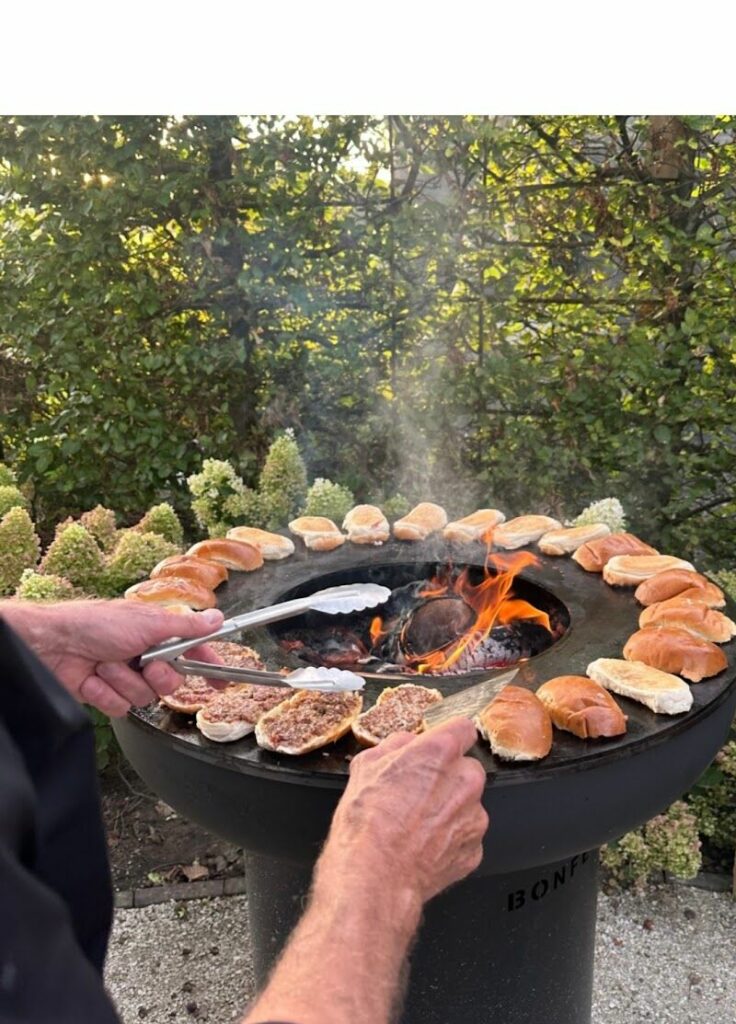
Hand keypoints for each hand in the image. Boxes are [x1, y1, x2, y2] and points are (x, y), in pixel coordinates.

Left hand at [4, 599, 224, 716]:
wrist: (54, 645)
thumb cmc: (97, 623)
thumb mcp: (148, 623)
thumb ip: (186, 626)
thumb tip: (217, 619)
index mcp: (158, 635)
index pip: (193, 651)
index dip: (208, 665)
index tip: (221, 680)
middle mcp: (144, 656)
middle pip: (171, 682)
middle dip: (156, 676)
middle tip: (144, 663)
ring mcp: (125, 676)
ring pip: (144, 697)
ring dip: (124, 681)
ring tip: (106, 664)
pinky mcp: (106, 694)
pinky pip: (121, 708)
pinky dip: (106, 694)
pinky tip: (93, 679)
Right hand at [316, 718, 487, 909]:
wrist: (373, 877)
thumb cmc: (366, 823)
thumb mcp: (365, 766)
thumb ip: (395, 746)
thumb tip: (406, 744)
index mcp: (440, 752)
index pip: (463, 728)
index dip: (448, 737)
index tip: (440, 748)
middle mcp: (465, 781)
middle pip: (467, 768)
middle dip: (449, 777)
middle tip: (420, 794)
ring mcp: (474, 818)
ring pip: (467, 804)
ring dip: (450, 810)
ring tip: (417, 826)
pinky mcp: (474, 849)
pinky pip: (465, 836)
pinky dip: (450, 840)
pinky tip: (424, 846)